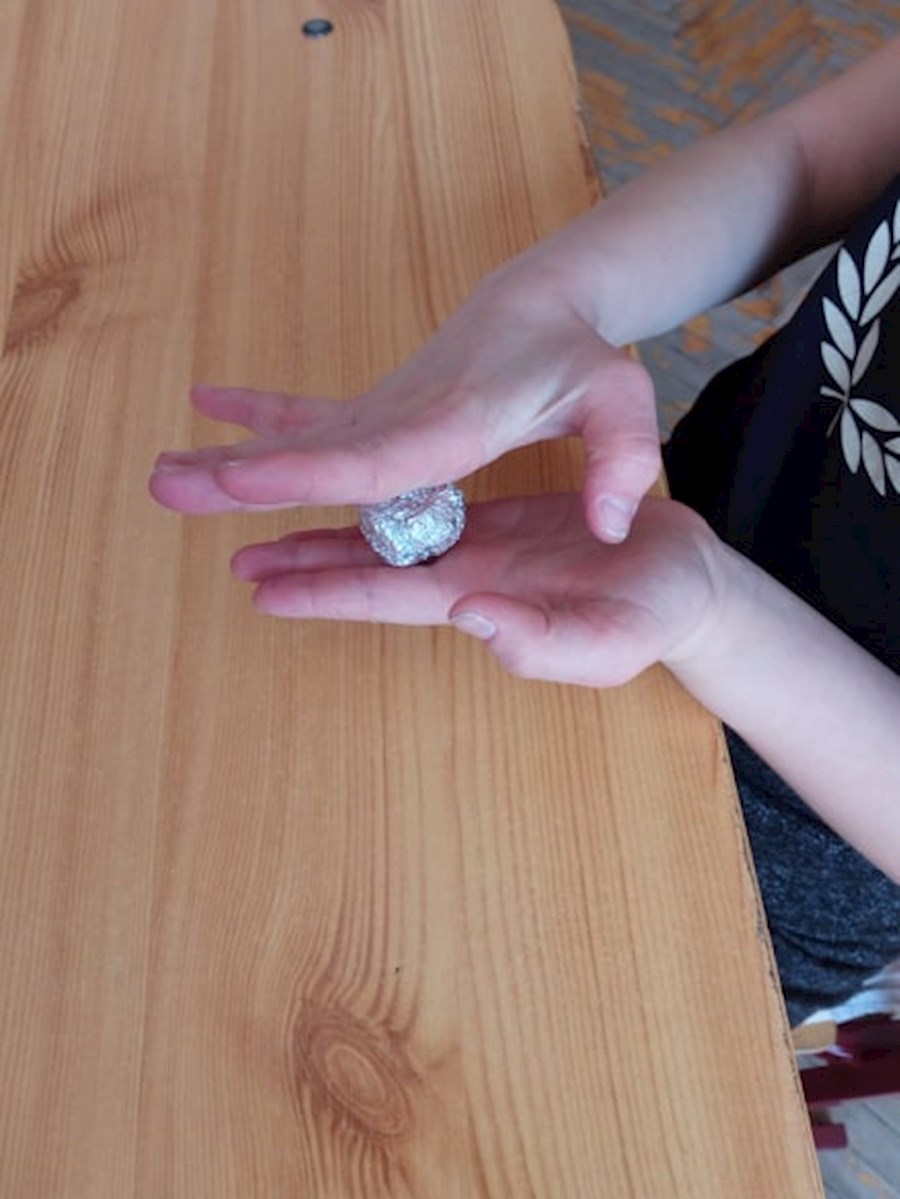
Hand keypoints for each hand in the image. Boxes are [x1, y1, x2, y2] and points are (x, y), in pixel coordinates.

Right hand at [149, 268, 659, 542]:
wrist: (539, 301)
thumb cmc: (579, 356)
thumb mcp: (621, 401)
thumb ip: (622, 458)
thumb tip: (614, 523)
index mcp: (455, 422)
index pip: (375, 459)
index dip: (307, 473)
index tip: (240, 478)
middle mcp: (404, 418)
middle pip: (314, 453)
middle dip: (238, 472)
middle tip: (164, 483)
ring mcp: (383, 414)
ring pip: (296, 440)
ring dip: (226, 453)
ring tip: (159, 472)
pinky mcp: (376, 412)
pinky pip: (308, 417)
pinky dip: (257, 412)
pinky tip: (207, 403)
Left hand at [230, 494, 722, 688]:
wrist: (687, 580)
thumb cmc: (654, 615)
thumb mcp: (608, 642)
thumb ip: (541, 643)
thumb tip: (470, 618)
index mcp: (479, 600)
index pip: (383, 595)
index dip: (321, 591)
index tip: (260, 588)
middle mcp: (465, 577)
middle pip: (369, 569)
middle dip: (305, 564)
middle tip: (241, 556)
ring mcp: (480, 548)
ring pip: (391, 536)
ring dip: (335, 532)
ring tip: (278, 523)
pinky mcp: (500, 521)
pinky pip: (430, 508)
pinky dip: (389, 500)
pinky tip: (361, 490)